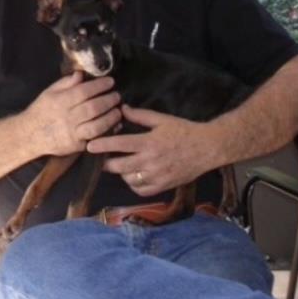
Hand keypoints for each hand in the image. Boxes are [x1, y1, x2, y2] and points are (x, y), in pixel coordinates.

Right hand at [23, 72, 121, 156]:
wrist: (30, 135)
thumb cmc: (41, 110)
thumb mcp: (49, 92)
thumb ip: (66, 83)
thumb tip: (82, 74)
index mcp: (60, 102)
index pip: (84, 91)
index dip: (99, 86)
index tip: (110, 81)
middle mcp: (66, 118)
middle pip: (93, 108)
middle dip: (109, 100)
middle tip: (117, 95)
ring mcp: (72, 134)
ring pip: (97, 126)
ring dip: (111, 117)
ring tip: (118, 111)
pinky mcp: (76, 146)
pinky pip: (95, 139)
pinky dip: (107, 132)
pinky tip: (114, 126)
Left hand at [86, 105, 222, 196]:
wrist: (208, 148)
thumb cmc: (184, 131)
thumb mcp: (162, 119)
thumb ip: (141, 115)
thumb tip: (122, 108)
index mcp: (149, 142)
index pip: (119, 145)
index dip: (102, 145)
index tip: (89, 146)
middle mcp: (151, 161)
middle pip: (120, 166)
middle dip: (106, 163)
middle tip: (100, 159)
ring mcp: (157, 176)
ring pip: (129, 179)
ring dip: (121, 173)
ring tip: (118, 165)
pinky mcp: (163, 186)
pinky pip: (141, 190)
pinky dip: (133, 184)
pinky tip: (132, 176)